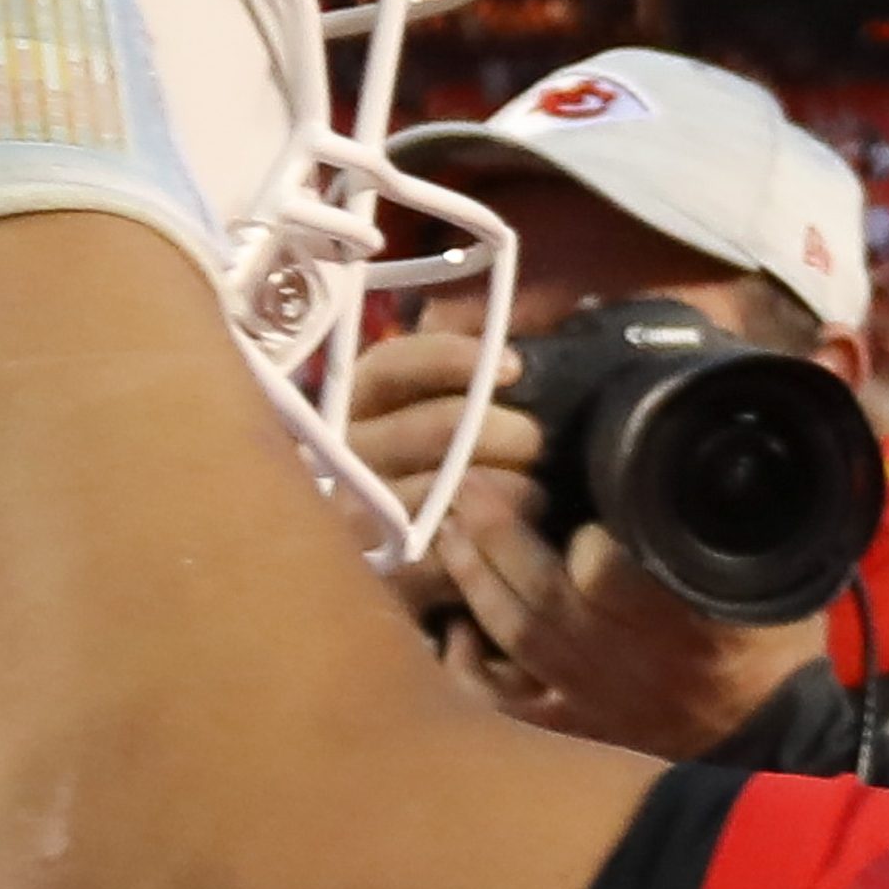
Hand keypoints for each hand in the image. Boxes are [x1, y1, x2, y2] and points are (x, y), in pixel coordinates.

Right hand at [343, 328, 542, 634]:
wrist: (363, 568)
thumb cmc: (413, 468)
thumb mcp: (416, 403)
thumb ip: (457, 359)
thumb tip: (517, 318)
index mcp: (351, 402)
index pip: (393, 365)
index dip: (455, 358)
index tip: (515, 366)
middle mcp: (345, 455)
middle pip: (443, 428)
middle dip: (512, 432)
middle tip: (542, 444)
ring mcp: (359, 517)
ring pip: (462, 489)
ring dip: (520, 490)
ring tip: (542, 493)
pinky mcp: (385, 570)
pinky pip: (460, 550)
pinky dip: (500, 539)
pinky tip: (520, 536)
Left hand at [352, 330, 816, 760]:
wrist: (770, 729)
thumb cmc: (773, 631)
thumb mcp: (798, 542)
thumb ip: (797, 452)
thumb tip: (835, 349)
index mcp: (679, 612)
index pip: (615, 573)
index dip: (588, 543)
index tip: (570, 499)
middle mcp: (623, 655)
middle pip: (540, 596)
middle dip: (495, 537)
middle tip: (463, 480)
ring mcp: (589, 691)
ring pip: (511, 633)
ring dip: (472, 577)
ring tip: (445, 526)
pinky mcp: (570, 718)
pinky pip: (504, 694)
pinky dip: (469, 662)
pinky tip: (451, 622)